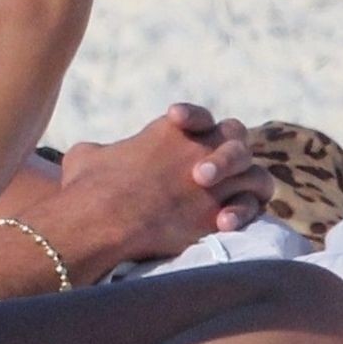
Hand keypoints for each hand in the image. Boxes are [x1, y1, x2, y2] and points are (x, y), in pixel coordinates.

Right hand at [24, 108, 271, 273]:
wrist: (104, 220)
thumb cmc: (90, 186)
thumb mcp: (85, 156)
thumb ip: (101, 152)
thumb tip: (95, 157)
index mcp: (170, 129)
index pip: (199, 118)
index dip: (195, 124)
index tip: (179, 134)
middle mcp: (201, 149)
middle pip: (236, 138)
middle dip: (228, 154)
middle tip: (205, 176)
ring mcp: (217, 183)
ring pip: (256, 176)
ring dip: (245, 189)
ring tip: (221, 206)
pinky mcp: (221, 214)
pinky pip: (252, 211)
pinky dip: (243, 217)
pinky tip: (222, 225)